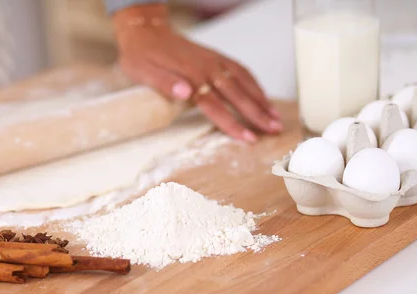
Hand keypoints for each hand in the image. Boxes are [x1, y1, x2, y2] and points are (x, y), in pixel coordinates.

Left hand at [113, 4, 281, 142]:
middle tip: (275, 131)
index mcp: (190, 76)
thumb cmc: (140, 56)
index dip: (233, 124)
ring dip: (262, 101)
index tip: (249, 138)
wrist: (145, 31)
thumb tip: (185, 93)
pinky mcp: (216, 57)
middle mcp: (207, 68)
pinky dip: (255, 85)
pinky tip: (263, 97)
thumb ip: (164, 83)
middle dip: (257, 115)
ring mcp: (214, 61)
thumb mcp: (142, 72)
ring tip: (276, 118)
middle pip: (237, 95)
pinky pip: (241, 71)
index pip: (216, 106)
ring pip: (244, 82)